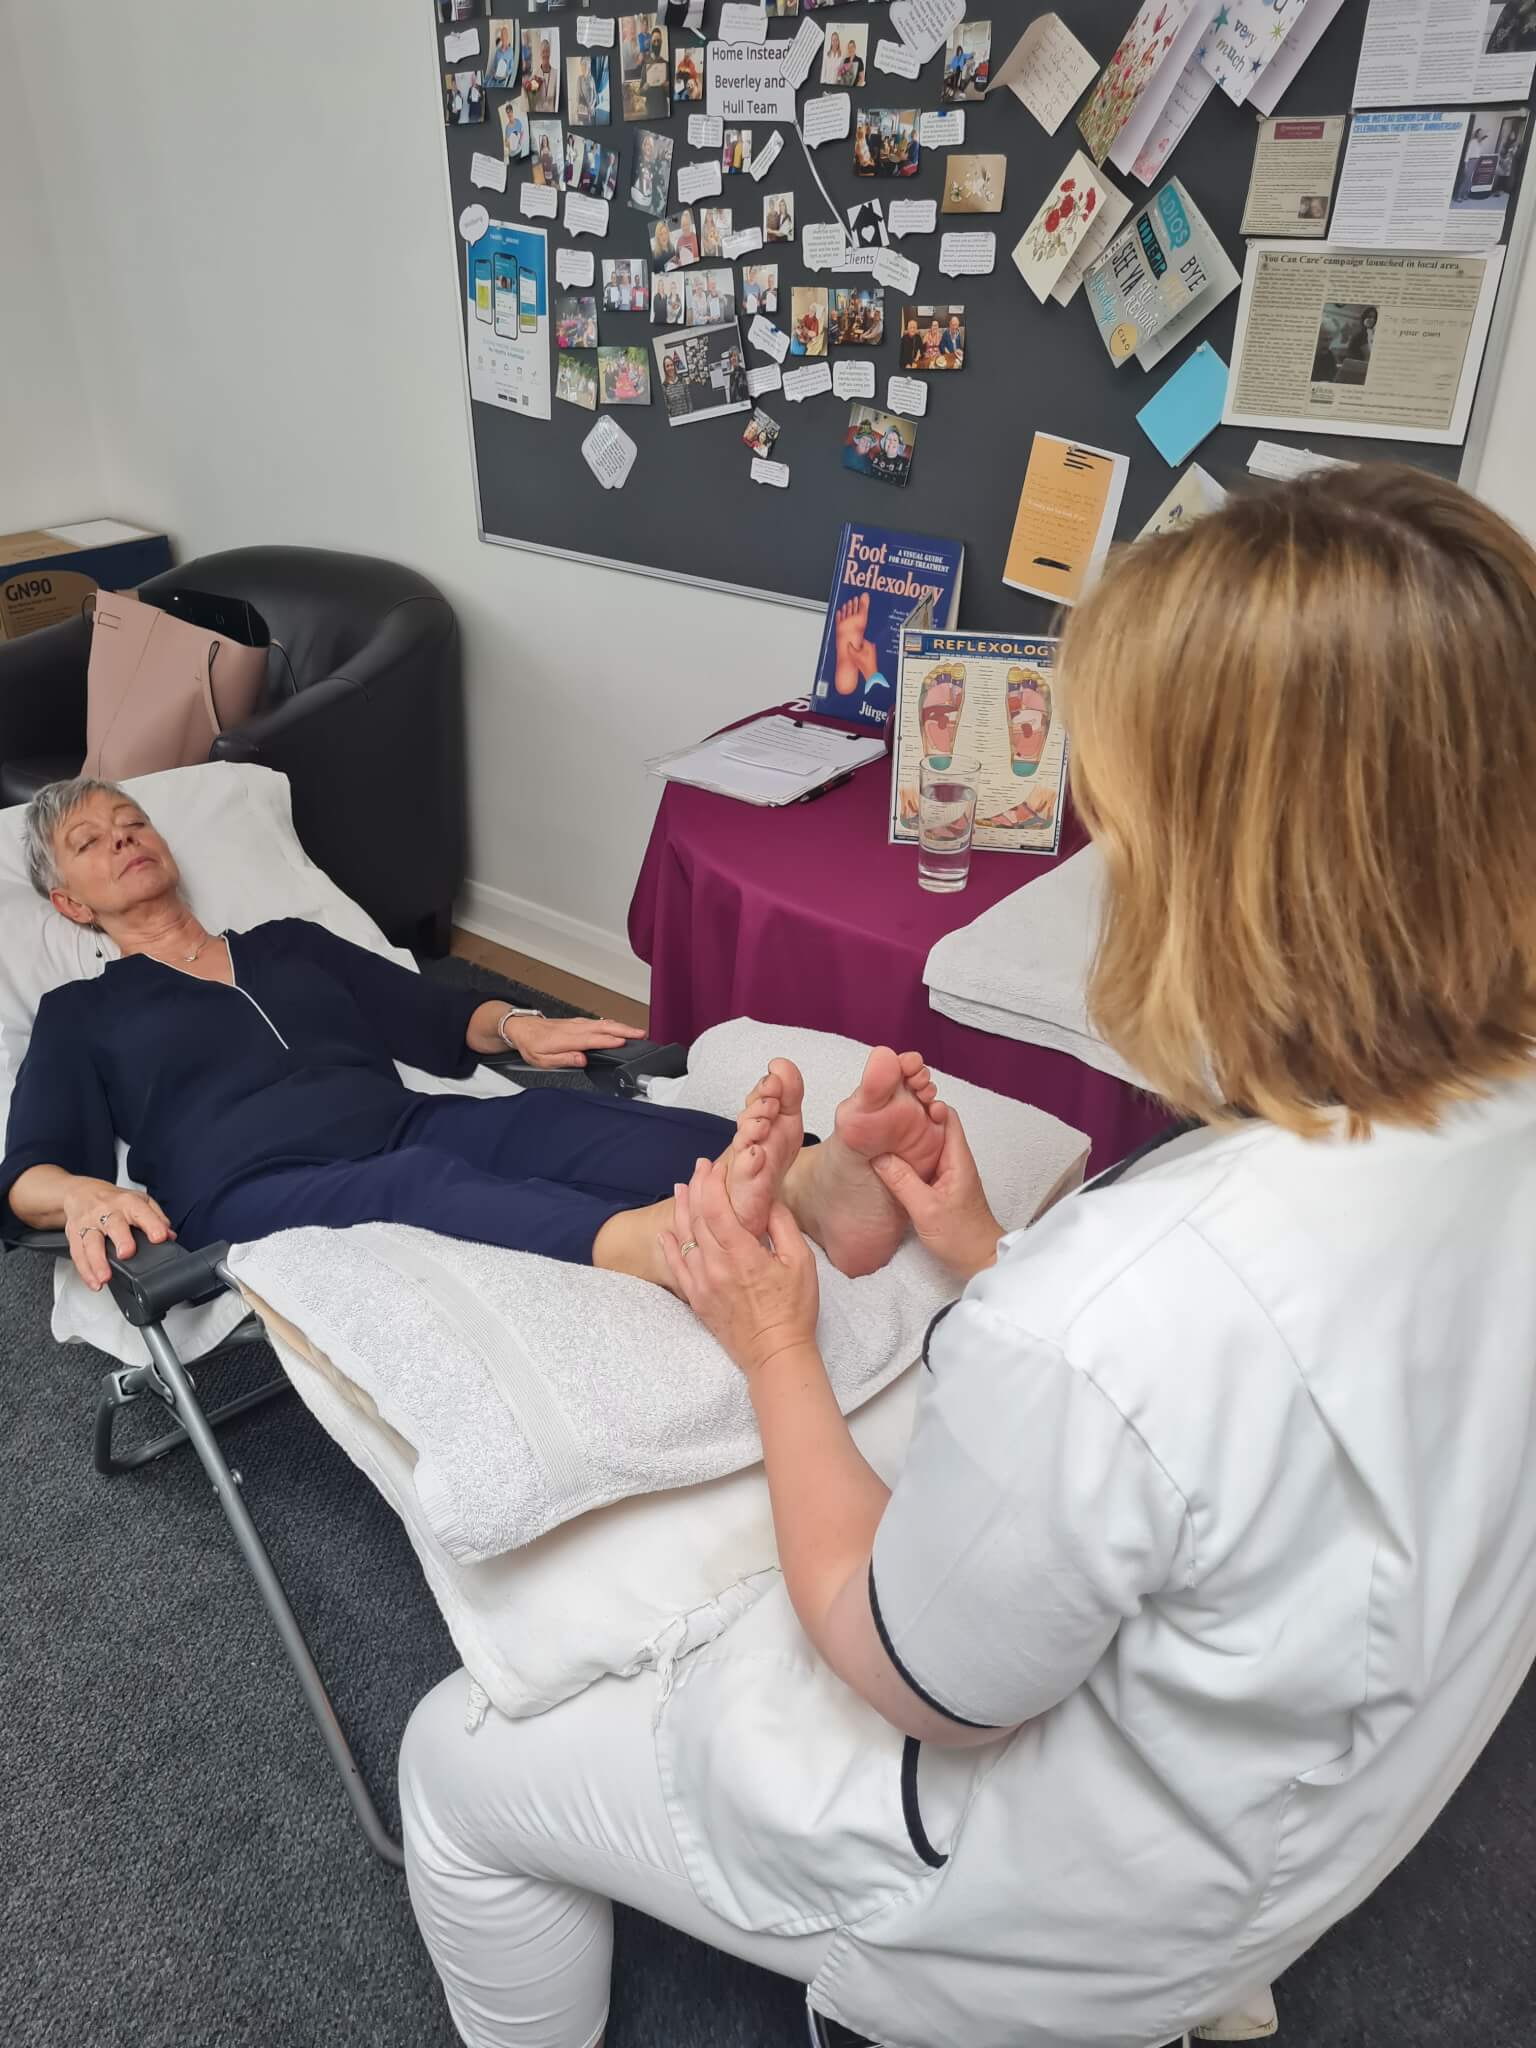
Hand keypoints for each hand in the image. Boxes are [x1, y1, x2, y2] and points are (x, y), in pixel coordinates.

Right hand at [59, 1177, 173, 1292]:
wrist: (81, 1193)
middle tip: (126, 1254)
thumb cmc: (114, 1200)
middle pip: (113, 1225)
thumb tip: (170, 1236)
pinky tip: (93, 1282)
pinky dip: (85, 1271)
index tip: (160, 1237)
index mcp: (127, 1202)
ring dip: (97, 1262)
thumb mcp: (139, 1200)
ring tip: (104, 1278)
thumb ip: (157, 1218)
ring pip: (91, 1243)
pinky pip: (78, 1254)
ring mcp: (88, 1223)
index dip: (152, 1224)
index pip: (141, 1212)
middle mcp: (107, 1211)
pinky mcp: (74, 1235)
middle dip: (120, 1239)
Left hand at [502, 1014, 645, 1068]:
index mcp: (565, 1039)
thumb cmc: (531, 1044)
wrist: (522, 1028)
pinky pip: (598, 1021)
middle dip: (624, 1030)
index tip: (624, 1042)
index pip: (592, 1039)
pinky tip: (619, 1026)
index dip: (609, 1040)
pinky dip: (611, 1023)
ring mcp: (576, 1023)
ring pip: (602, 1023)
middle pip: (603, 1027)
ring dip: (621, 1025)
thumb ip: (563, 1059)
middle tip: (640, 1034)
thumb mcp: (541, 1059)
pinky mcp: (577, 1022)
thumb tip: (582, 1059)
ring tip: (637, 1030)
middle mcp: (573, 1028)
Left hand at [660, 1156, 819, 1377]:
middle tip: (699, 1168)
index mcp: (741, 1253)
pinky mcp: (697, 1299)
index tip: (714, 1166)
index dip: (712, 1183)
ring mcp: (702, 1283)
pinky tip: (665, 1233)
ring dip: (681, 1210)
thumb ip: (782, 1226)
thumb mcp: (801, 1262)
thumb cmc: (793, 1309)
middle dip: (698, 1188)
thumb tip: (769, 1201)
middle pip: (697, 1218)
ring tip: (681, 1188)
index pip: (717, 1208)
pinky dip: (669, 1248)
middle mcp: (715, 1265)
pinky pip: (676, 1268)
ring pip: (684, 1238)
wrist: (775, 1354)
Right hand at [871, 1105, 1001, 1281]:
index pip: (946, 1116)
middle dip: (912, 1119)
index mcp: (957, 1159)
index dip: (926, 1105)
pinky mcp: (942, 1185)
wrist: (979, 1260)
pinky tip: (892, 1161)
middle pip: (935, 1127)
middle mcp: (955, 1161)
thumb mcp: (925, 1209)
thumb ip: (902, 1181)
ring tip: (882, 1134)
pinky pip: (924, 1162)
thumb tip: (879, 1157)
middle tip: (884, 1116)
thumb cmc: (962, 1237)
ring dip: (909, 1139)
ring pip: (928, 1144)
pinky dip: (909, 1157)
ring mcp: (949, 1172)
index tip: (902, 1103)